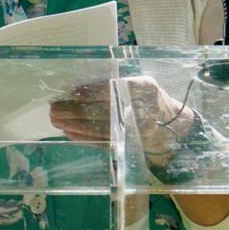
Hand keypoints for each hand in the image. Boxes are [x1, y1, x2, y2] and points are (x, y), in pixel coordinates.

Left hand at [50, 76, 199, 170]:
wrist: (173, 127)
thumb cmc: (149, 99)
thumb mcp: (141, 84)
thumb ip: (117, 83)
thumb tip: (79, 88)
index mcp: (145, 88)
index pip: (115, 89)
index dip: (92, 92)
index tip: (73, 93)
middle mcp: (143, 110)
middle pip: (104, 111)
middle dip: (76, 111)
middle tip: (55, 108)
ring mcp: (137, 131)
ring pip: (101, 129)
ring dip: (75, 125)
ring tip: (56, 120)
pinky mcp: (129, 146)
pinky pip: (103, 143)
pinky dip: (83, 138)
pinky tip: (69, 132)